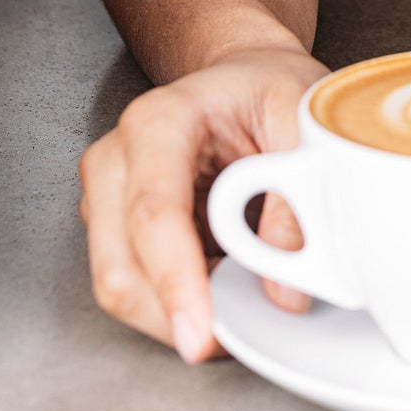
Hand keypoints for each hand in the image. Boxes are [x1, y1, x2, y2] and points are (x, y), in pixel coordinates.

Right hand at [79, 44, 328, 361]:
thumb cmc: (268, 87)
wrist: (243, 75)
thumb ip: (297, 201)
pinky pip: (133, 286)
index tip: (202, 335)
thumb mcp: (304, 119)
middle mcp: (117, 156)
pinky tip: (217, 286)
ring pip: (118, 286)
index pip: (153, 214)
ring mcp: (106, 194)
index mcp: (160, 120)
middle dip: (174, 315)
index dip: (176, 282)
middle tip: (237, 335)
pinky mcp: (112, 225)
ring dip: (174, 314)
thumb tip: (281, 290)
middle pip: (120, 265)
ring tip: (237, 300)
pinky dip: (174, 303)